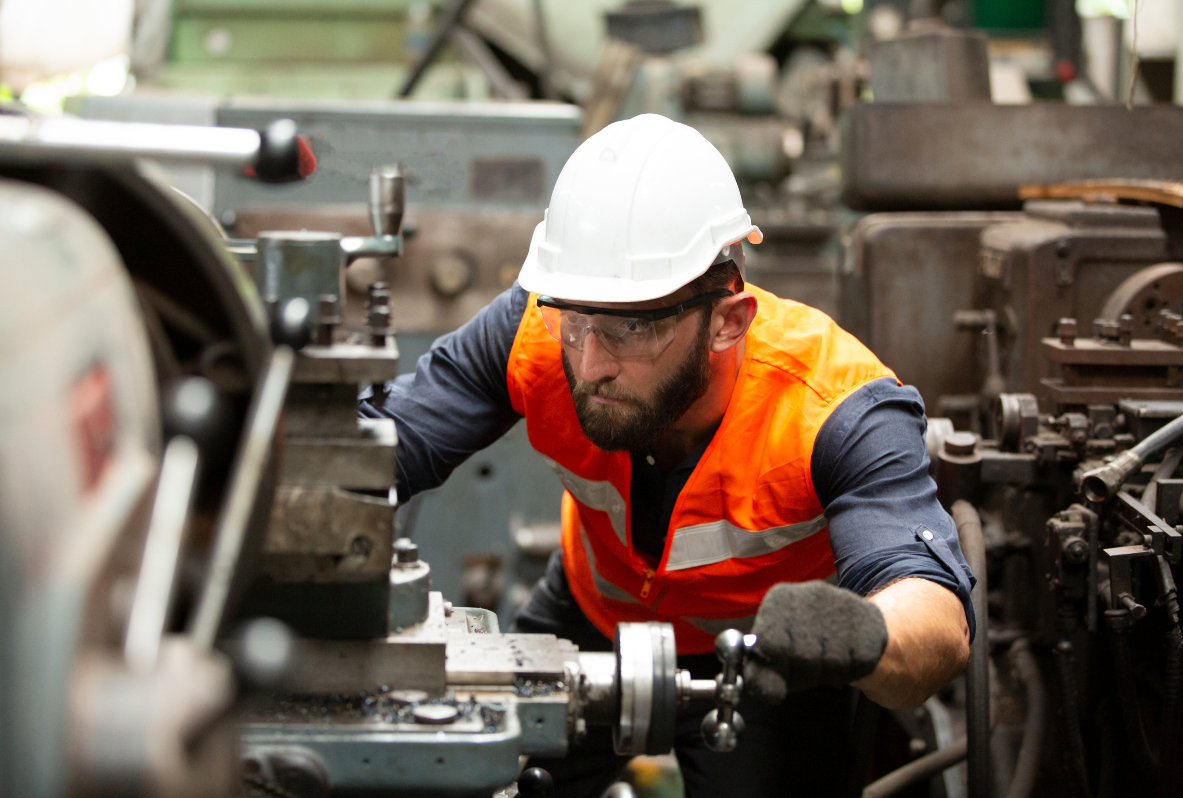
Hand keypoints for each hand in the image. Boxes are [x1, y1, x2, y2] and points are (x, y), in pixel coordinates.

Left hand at [743, 581, 888, 703]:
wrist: (851, 626)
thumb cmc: (803, 645)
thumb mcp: (775, 659)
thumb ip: (761, 675)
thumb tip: (766, 694)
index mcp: (780, 598)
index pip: (771, 643)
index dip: (778, 666)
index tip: (784, 666)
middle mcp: (810, 592)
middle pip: (804, 655)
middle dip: (806, 671)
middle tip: (809, 666)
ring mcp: (842, 602)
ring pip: (833, 660)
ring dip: (830, 671)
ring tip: (827, 659)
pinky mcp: (869, 618)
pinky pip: (858, 661)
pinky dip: (852, 668)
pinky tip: (847, 655)